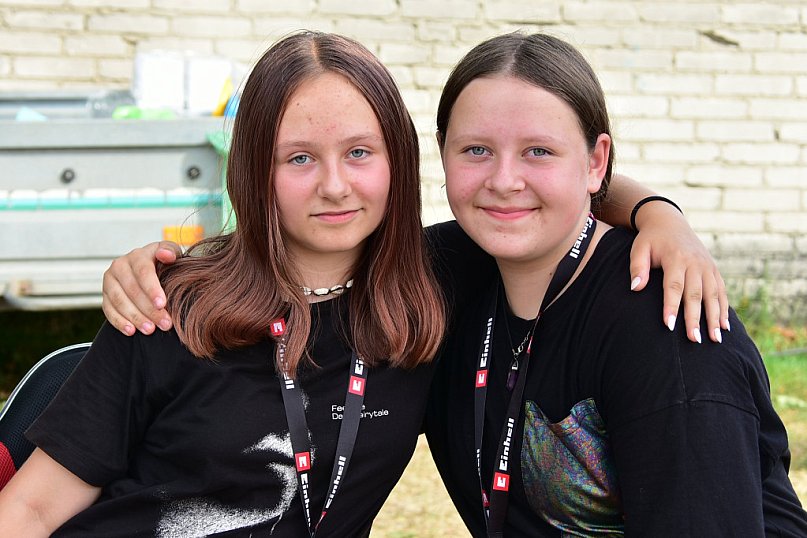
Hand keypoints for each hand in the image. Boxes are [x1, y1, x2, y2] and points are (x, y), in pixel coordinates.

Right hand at [101, 241, 180, 334]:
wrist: (150, 270)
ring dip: (135, 317)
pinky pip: (108, 310)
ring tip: (150, 330)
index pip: (143, 272)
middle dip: (149, 309)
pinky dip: (119, 321)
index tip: (162, 304)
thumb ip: (171, 252)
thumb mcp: (171, 254)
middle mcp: (120, 265)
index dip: (152, 289)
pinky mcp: (104, 295)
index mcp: (138, 255)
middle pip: (132, 290)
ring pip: (119, 301)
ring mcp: (110, 280)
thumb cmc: (164, 264)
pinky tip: (131, 331)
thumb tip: (166, 255)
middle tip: (164, 324)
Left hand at [629, 202, 728, 343]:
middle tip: (694, 340)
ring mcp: (707, 266)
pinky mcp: (713, 269)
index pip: (674, 286)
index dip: (672, 307)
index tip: (669, 326)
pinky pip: (721, 291)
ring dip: (714, 318)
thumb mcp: (639, 248)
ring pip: (713, 295)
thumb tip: (635, 288)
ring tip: (715, 340)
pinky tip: (724, 327)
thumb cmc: (650, 239)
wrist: (669, 222)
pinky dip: (724, 309)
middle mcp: (695, 263)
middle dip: (695, 319)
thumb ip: (637, 268)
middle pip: (695, 294)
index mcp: (676, 258)